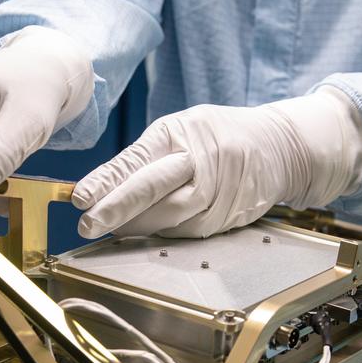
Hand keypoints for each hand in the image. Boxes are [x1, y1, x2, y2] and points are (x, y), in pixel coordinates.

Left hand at [73, 89, 361, 238]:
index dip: (107, 181)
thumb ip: (144, 157)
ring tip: (112, 229)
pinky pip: (188, 230)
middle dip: (117, 209)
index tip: (80, 198)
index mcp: (183, 132)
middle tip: (88, 224)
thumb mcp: (181, 129)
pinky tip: (145, 232)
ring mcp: (219, 189)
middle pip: (155, 188)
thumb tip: (100, 187)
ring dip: (137, 227)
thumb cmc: (219, 134)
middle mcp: (202, 159)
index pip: (138, 160)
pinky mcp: (229, 215)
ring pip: (171, 216)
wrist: (281, 147)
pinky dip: (163, 233)